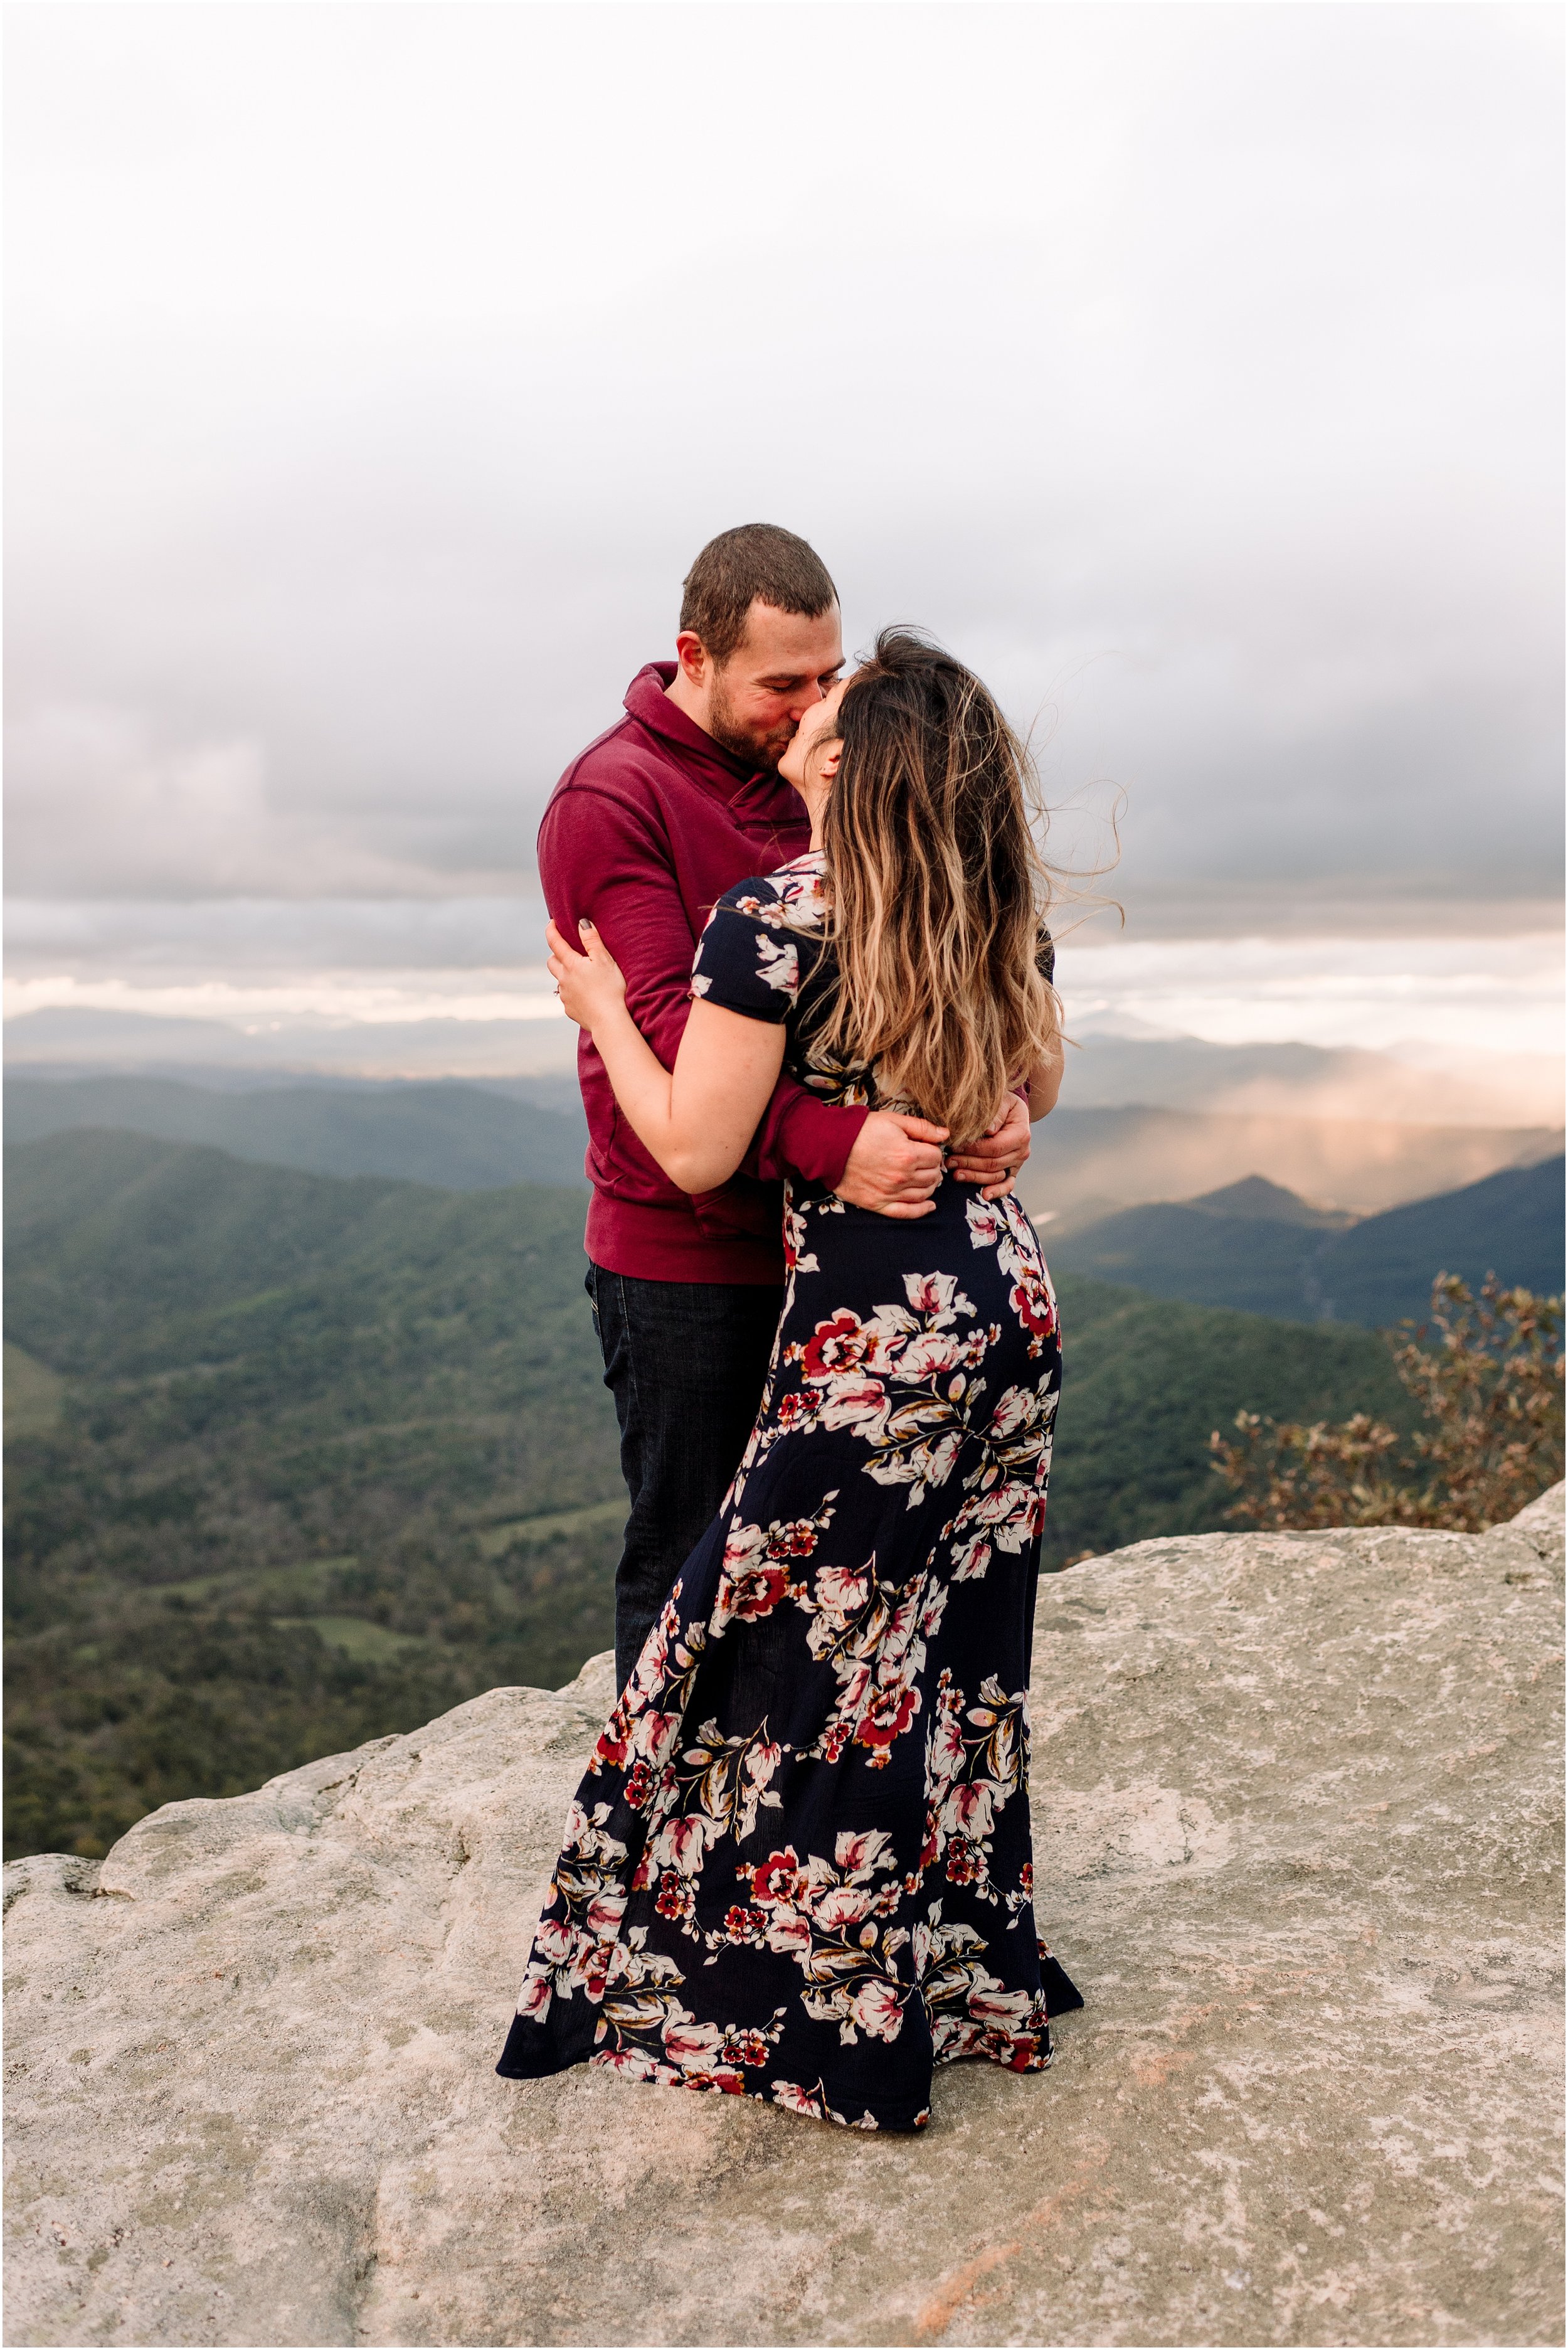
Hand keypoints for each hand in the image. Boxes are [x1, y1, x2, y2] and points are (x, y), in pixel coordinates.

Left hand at [546, 917, 626, 1037]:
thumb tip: (581, 923)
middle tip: (567, 951)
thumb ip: (591, 940)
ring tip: (581, 975)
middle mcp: (564, 980)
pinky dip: (573, 992)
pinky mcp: (570, 1010)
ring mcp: (565, 996)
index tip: (552, 922)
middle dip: (556, 954)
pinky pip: (567, 997)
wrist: (610, 1021)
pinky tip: (586, 994)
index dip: (551, 930)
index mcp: (571, 965)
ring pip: (559, 980)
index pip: (555, 943)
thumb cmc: (610, 988)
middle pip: (551, 962)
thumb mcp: (604, 959)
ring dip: (565, 974)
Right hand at [835, 1111, 948, 1219]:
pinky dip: (921, 1210)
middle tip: (926, 1161)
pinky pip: (906, 1213)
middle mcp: (901, 1177)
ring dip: (929, 1185)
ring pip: (924, 1194)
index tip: (926, 1147)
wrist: (829, 1147)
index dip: (933, 1150)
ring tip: (925, 1177)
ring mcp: (890, 1193)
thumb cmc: (860, 1131)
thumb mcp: (892, 1121)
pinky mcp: (877, 1204)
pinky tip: (929, 1205)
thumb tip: (945, 1134)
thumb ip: (921, 1127)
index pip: (936, 1156)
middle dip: (933, 1167)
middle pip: (933, 1176)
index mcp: (907, 1155)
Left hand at [946, 1092, 1030, 1200]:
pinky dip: (997, 1191)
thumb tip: (988, 1129)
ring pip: (995, 1176)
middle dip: (968, 1163)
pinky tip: (984, 1195)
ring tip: (955, 1174)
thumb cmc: (1003, 1104)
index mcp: (1021, 1134)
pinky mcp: (1012, 1171)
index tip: (955, 1146)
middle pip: (992, 1163)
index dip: (974, 1150)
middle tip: (948, 1160)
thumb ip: (995, 1114)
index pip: (995, 1147)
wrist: (1010, 1110)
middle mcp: (1022, 1151)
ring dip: (974, 1177)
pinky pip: (1007, 1185)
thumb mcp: (1001, 1101)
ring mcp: (1017, 1163)